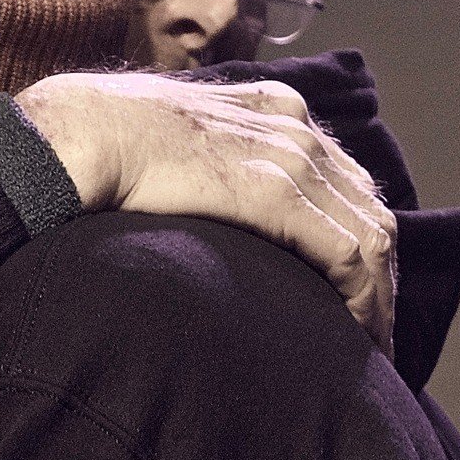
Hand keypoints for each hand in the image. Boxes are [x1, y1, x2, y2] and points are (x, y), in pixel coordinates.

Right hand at [16, 72, 396, 353]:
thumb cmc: (104, 147)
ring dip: (377, 299)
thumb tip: (211, 215)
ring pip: (371, 237)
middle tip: (373, 334)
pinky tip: (354, 337)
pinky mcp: (278, 193)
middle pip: (369, 210)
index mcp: (275, 110)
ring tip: (370, 349)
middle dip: (380, 276)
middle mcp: (295, 128)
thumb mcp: (176, 149)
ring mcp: (291, 157)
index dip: (360, 241)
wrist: (80, 131)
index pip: (345, 182)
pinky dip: (361, 300)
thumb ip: (212, 170)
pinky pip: (348, 254)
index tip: (354, 293)